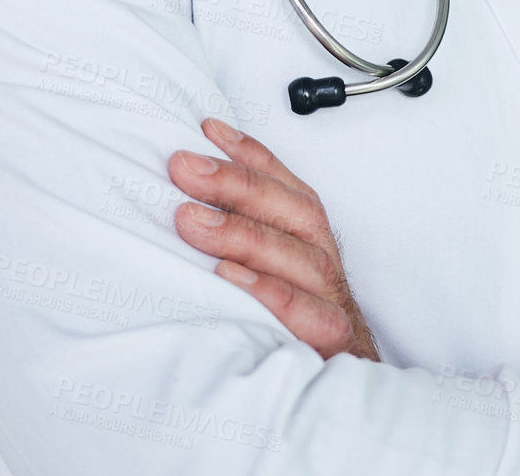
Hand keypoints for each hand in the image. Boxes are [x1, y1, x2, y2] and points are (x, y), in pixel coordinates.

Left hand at [168, 118, 378, 361]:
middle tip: (184, 169)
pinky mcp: (330, 339)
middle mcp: (320, 257)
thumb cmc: (293, 318)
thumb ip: (235, 230)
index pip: (281, 182)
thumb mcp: (263, 266)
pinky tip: (230, 278)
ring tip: (192, 220)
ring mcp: (329, 297)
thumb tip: (181, 192)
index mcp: (306, 233)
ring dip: (242, 233)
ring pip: (297, 256)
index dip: (246, 152)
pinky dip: (270, 293)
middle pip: (289, 209)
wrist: (338, 388)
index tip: (204, 131)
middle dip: (235, 183)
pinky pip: (306, 314)